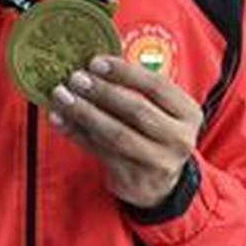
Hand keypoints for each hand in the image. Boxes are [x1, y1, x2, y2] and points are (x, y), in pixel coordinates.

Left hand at [47, 55, 201, 207]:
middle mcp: (179, 138)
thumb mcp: (158, 110)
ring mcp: (158, 161)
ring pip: (116, 134)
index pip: (157, 86)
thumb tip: (91, 62)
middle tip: (75, 78)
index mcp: (188, 113)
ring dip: (84, 112)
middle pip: (136, 110)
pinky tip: (57, 118)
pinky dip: (74, 132)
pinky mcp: (133, 178)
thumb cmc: (151, 133)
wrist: (157, 183)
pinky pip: (98, 150)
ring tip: (61, 96)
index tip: (95, 62)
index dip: (124, 72)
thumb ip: (134, 88)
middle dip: (102, 92)